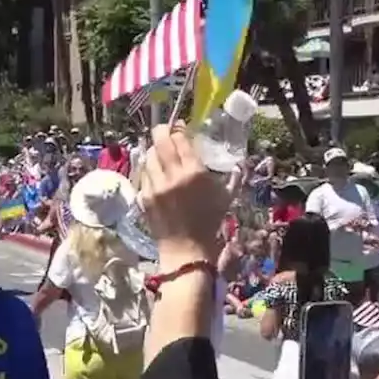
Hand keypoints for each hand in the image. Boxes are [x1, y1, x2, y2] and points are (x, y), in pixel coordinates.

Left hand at [139, 121, 228, 265]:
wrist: (187, 250)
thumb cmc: (210, 223)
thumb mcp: (225, 196)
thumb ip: (230, 175)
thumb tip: (235, 161)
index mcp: (194, 173)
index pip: (180, 139)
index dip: (178, 129)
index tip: (180, 128)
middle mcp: (172, 176)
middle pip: (159, 141)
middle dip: (162, 131)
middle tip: (165, 131)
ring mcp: (155, 186)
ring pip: (148, 156)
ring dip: (154, 151)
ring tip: (160, 154)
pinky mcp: (144, 197)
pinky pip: (144, 174)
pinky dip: (149, 170)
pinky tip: (156, 174)